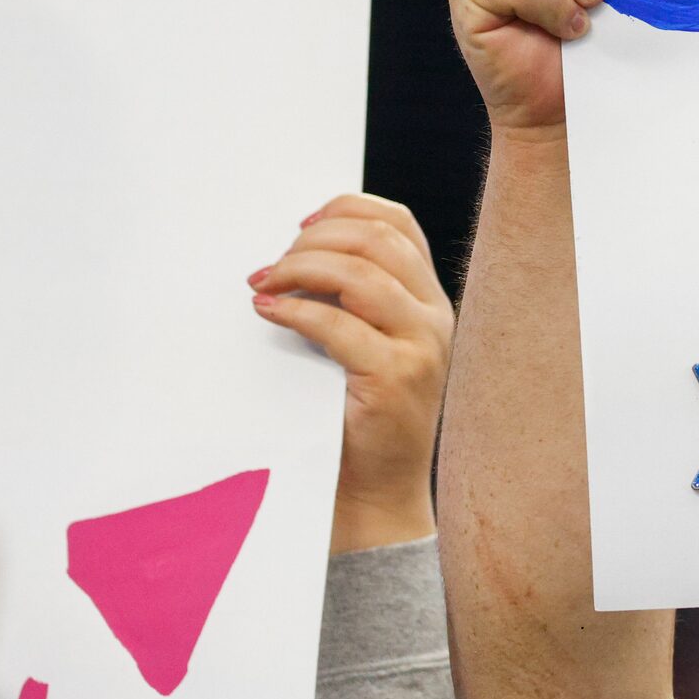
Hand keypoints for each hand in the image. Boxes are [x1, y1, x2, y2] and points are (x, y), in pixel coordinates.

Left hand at [250, 194, 456, 553]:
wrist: (376, 489)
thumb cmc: (358, 418)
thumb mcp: (366, 346)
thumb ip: (351, 302)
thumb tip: (293, 256)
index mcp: (430, 301)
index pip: (400, 224)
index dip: (347, 209)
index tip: (299, 226)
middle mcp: (435, 316)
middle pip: (377, 240)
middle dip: (313, 241)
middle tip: (269, 266)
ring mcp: (421, 345)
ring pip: (360, 274)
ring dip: (299, 268)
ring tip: (263, 285)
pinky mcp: (395, 376)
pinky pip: (338, 325)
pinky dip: (296, 310)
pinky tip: (268, 312)